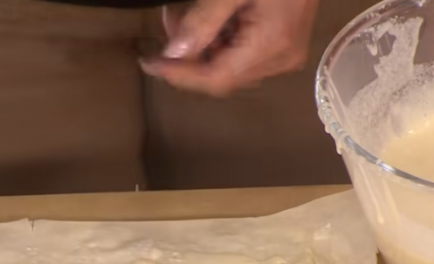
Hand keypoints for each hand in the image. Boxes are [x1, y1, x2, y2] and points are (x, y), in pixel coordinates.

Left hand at [142, 0, 318, 96]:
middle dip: (187, 57)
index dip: (179, 75)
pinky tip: (206, 19)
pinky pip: (241, 54)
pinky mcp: (282, 44)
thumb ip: (203, 20)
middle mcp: (281, 58)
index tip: (149, 63)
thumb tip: (173, 53)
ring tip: (181, 16)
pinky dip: (217, 40)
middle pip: (221, 76)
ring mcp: (284, 54)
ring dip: (200, 47)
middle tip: (168, 24)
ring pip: (228, 66)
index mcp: (272, 44)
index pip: (216, 78)